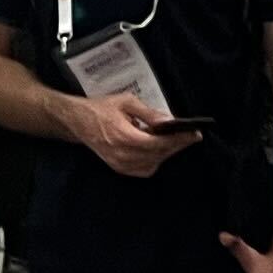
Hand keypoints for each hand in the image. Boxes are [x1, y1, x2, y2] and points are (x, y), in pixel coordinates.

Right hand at [63, 95, 190, 176]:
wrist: (78, 121)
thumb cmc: (102, 108)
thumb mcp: (126, 102)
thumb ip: (149, 113)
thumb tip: (170, 121)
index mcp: (124, 136)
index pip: (158, 143)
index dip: (178, 140)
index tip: (195, 134)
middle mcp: (123, 155)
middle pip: (158, 155)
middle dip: (177, 146)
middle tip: (191, 137)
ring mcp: (120, 165)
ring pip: (153, 164)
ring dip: (166, 153)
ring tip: (176, 141)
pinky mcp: (119, 169)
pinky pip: (144, 169)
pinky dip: (155, 160)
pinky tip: (158, 149)